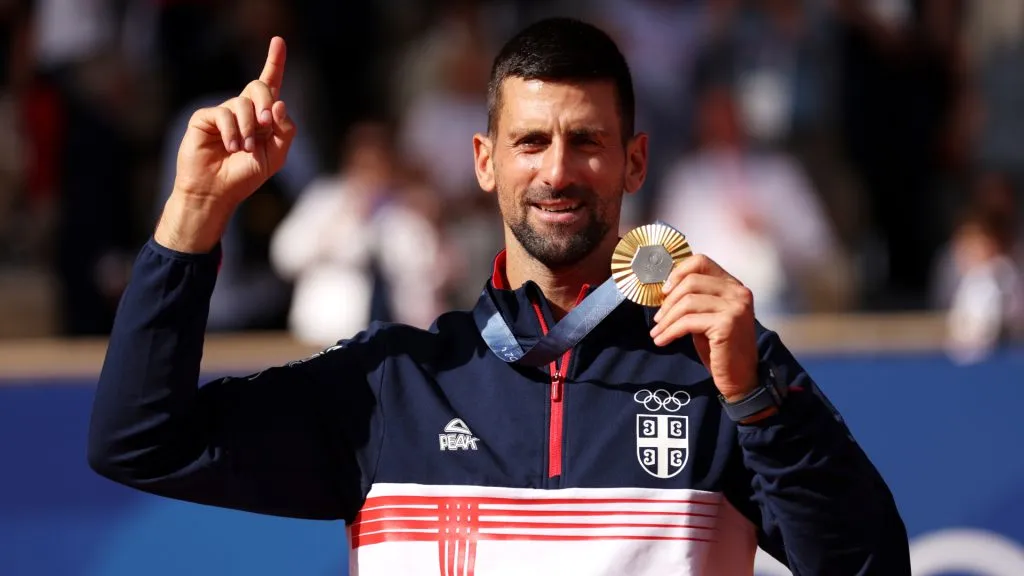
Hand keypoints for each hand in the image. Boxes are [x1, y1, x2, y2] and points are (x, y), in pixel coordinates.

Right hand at [156, 37, 296, 252]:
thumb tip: (280, 104)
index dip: (274, 61)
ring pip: (243, 103)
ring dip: (249, 128)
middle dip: (267, 102)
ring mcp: (223, 113)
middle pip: (260, 87)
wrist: (217, 192)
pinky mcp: (205, 118)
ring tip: (245, 149)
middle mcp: (243, 110)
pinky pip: (223, 114)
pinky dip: (231, 132)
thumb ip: (285, 131)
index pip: (270, 84)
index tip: (278, 41)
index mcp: (263, 117)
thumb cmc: (245, 176)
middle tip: (266, 123)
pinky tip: (230, 147)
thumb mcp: (276, 156)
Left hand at [649, 254, 758, 402]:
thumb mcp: (706, 316)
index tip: (664, 292)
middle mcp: (738, 292)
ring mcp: (735, 307)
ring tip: (657, 332)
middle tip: (657, 319)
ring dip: (666, 319)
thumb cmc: (720, 348)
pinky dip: (670, 331)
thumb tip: (664, 289)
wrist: (739, 378)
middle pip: (691, 281)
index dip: (678, 273)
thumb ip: (694, 299)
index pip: (702, 261)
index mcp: (733, 285)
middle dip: (668, 301)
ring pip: (687, 302)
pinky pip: (688, 321)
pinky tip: (662, 341)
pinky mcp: (727, 323)